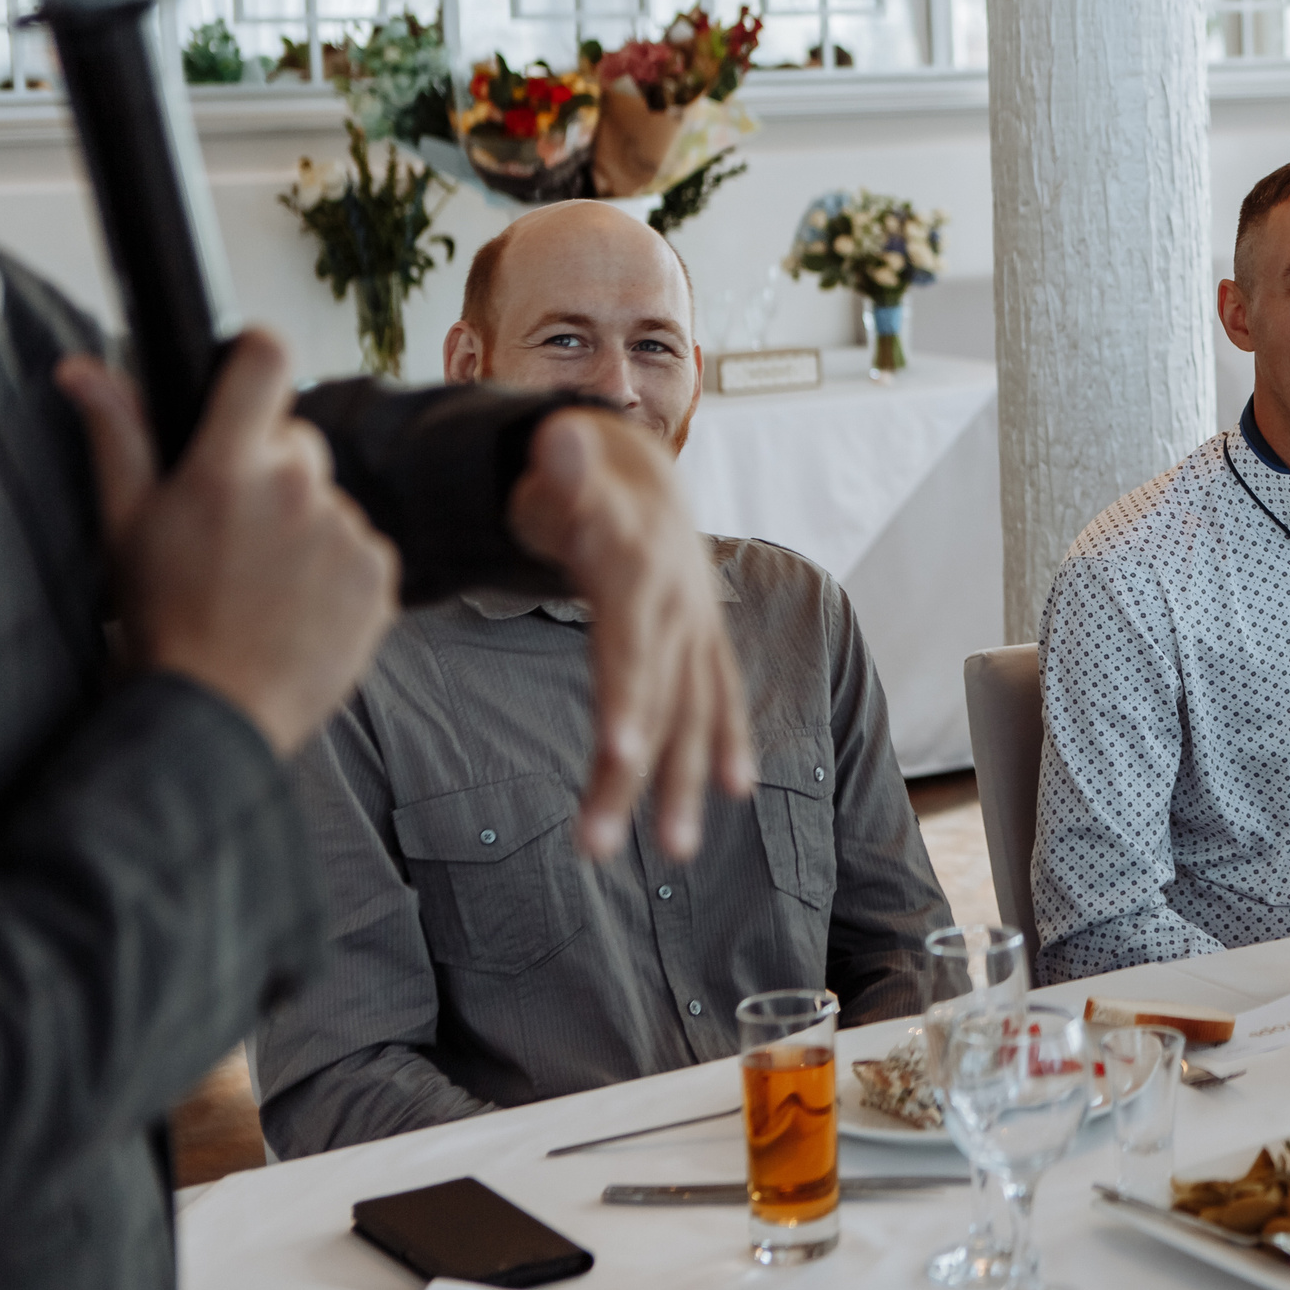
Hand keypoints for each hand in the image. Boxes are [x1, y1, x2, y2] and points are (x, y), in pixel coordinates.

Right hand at [56, 331, 398, 756]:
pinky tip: (298, 604)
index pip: (266, 361)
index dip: (259, 353)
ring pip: (329, 500)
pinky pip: (361, 547)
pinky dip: (337, 568)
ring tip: (264, 581)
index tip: (251, 365)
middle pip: (299, 441)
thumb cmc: (162, 617)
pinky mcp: (381, 574)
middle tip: (235, 530)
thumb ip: (117, 436)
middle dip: (270, 468)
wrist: (217, 710)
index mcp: (228, 468)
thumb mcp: (124, 524)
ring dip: (304, 525)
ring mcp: (345, 531)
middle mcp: (297, 489)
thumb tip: (84, 369)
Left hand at [507, 408, 753, 860]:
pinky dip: (726, 746)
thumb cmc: (584, 480)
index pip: (630, 645)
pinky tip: (732, 795)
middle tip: (605, 844)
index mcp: (637, 571)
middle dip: (636, 772)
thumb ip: (564, 467)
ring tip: (676, 850)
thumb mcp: (565, 468)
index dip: (627, 696)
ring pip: (692, 715)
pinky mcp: (702, 647)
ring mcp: (696, 631)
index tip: (618, 751)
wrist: (644, 477)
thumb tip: (557, 438)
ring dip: (682, 785)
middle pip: (659, 698)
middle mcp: (678, 608)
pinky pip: (718, 701)